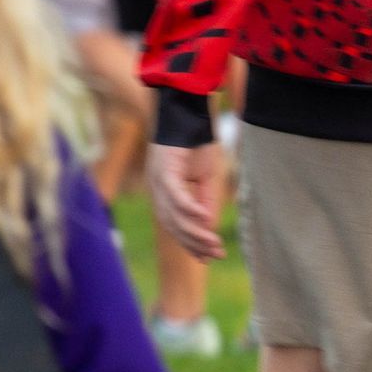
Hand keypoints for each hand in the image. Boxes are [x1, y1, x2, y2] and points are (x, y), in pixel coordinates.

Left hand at [148, 140, 225, 262]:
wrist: (188, 113)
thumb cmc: (196, 142)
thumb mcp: (205, 177)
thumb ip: (205, 200)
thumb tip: (208, 225)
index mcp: (164, 192)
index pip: (175, 226)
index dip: (190, 244)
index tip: (208, 258)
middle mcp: (157, 190)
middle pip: (173, 226)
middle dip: (194, 243)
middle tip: (215, 254)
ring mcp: (158, 181)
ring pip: (174, 216)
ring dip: (194, 232)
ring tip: (213, 242)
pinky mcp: (164, 170)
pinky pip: (176, 196)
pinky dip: (190, 209)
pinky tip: (205, 219)